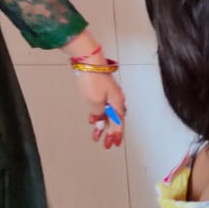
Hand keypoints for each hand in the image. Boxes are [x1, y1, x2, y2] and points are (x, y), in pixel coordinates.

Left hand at [63, 31, 124, 148]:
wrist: (89, 63)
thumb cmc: (94, 80)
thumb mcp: (95, 101)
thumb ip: (99, 114)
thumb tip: (101, 123)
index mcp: (117, 103)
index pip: (118, 122)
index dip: (116, 134)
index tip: (114, 144)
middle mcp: (116, 100)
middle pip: (115, 120)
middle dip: (111, 133)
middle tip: (107, 144)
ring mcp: (109, 95)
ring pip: (108, 115)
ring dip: (103, 126)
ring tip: (97, 136)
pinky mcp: (102, 91)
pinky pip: (102, 108)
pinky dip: (99, 116)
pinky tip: (93, 121)